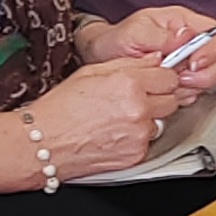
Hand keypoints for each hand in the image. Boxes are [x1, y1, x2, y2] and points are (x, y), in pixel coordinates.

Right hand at [0, 58, 189, 186]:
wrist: (44, 144)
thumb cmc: (59, 109)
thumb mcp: (90, 72)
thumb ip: (127, 63)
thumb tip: (153, 60)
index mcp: (128, 83)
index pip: (169, 76)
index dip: (160, 78)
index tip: (154, 80)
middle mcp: (138, 108)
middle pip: (171, 99)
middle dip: (157, 98)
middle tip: (134, 99)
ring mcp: (139, 134)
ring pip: (160, 122)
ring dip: (147, 119)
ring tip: (118, 119)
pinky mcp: (136, 155)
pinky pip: (148, 142)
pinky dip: (136, 138)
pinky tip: (114, 133)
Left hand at [84, 5, 215, 92]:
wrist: (102, 58)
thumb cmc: (116, 40)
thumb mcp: (133, 32)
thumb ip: (159, 35)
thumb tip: (184, 37)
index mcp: (183, 22)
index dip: (211, 51)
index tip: (193, 64)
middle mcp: (192, 41)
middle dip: (207, 73)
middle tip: (183, 79)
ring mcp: (191, 60)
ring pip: (214, 76)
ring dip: (195, 86)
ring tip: (172, 84)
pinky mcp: (185, 79)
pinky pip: (199, 90)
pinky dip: (187, 95)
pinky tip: (171, 91)